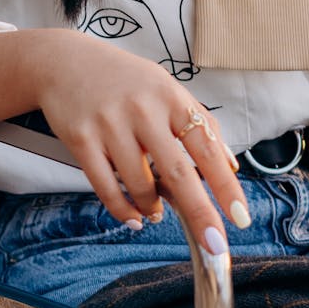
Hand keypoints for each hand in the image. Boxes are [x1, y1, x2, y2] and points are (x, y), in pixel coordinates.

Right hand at [35, 30, 248, 253]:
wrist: (68, 63)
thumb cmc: (127, 80)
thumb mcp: (167, 88)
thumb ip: (198, 121)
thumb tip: (229, 164)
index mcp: (172, 96)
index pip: (207, 146)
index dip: (225, 184)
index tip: (240, 216)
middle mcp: (144, 109)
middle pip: (178, 172)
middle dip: (200, 213)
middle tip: (214, 244)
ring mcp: (111, 125)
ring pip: (141, 185)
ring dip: (154, 209)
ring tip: (159, 212)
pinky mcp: (82, 140)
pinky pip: (106, 188)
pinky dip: (124, 210)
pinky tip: (135, 217)